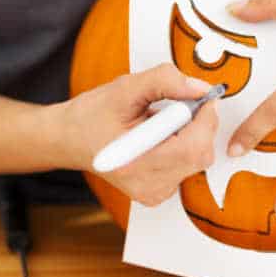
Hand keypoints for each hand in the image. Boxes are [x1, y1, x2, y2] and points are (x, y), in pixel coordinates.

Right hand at [57, 63, 217, 205]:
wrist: (70, 140)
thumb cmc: (91, 116)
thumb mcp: (125, 88)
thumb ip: (164, 82)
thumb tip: (199, 88)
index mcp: (136, 164)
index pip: (193, 147)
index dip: (205, 118)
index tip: (201, 97)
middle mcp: (148, 186)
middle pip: (200, 154)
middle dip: (198, 125)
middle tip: (175, 107)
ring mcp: (154, 193)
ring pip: (197, 160)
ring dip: (190, 135)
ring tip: (159, 124)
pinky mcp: (158, 194)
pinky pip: (188, 167)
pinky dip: (183, 147)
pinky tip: (159, 139)